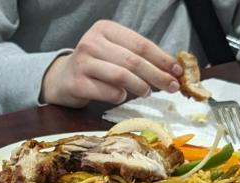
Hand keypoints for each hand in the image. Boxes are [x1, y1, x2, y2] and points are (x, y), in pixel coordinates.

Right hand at [41, 20, 181, 107]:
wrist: (62, 79)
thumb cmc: (95, 66)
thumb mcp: (114, 52)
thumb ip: (138, 57)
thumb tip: (172, 70)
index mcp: (104, 29)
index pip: (140, 44)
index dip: (162, 58)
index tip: (177, 71)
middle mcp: (91, 42)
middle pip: (133, 61)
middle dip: (156, 75)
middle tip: (171, 87)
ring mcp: (82, 63)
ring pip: (121, 76)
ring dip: (140, 87)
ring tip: (147, 92)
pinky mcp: (77, 84)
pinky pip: (108, 92)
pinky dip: (120, 96)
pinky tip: (122, 96)